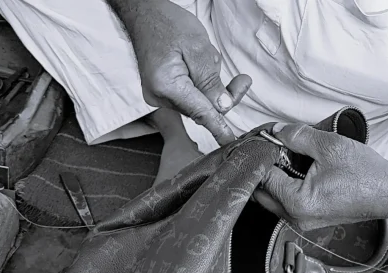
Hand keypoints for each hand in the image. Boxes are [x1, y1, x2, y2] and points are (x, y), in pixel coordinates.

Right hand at [121, 0, 251, 144]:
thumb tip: (223, 107)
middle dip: (222, 94)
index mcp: (166, 85)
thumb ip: (210, 80)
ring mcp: (159, 96)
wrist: (145, 15)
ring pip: (198, 101)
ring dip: (210, 82)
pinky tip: (197, 61)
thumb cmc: (167, 24)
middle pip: (202, 108)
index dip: (219, 127)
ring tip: (204, 55)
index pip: (200, 112)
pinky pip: (190, 95)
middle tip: (242, 80)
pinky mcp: (162, 92)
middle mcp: (159, 96)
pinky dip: (200, 81)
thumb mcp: (197, 47)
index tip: (230, 142)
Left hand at [253, 123, 387, 229]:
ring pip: (274, 201)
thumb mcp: (328, 145)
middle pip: (263, 194)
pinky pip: (288, 204)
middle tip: (274, 150)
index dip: (263, 157)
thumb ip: (297, 136)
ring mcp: (304, 222)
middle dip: (265, 171)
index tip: (266, 142)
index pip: (263, 179)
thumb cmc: (366, 174)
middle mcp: (297, 218)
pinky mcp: (312, 220)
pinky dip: (287, 188)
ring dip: (275, 180)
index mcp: (297, 202)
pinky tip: (298, 171)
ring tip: (288, 159)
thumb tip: (276, 132)